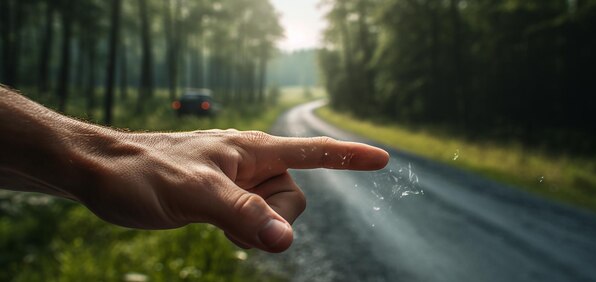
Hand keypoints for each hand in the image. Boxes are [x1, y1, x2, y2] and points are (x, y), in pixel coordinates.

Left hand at [70, 129, 388, 252]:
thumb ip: (243, 214)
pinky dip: (246, 233)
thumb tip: (286, 240)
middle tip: (233, 215)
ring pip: (274, 217)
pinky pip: (254, 223)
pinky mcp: (225, 203)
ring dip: (254, 230)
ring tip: (216, 219)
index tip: (383, 159)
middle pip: (294, 201)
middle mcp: (252, 166)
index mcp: (254, 150)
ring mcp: (240, 185)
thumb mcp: (197, 193)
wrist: (107, 176)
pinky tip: (218, 226)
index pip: (312, 151)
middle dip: (272, 219)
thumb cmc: (147, 173)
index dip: (348, 156)